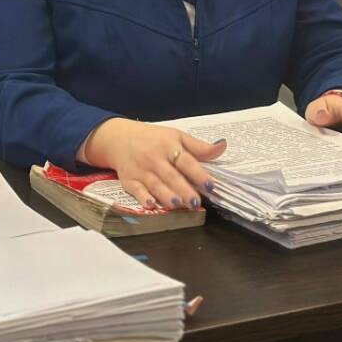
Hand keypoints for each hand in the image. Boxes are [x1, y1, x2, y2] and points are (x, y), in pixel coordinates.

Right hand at [83, 118, 225, 210]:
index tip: (210, 185)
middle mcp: (155, 158)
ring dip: (166, 196)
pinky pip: (136, 190)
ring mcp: (141, 170)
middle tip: (196, 202)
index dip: (198, 173)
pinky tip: (150, 205)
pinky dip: (143, 198)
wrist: (119, 138)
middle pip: (171, 176)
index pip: (186, 161)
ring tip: (178, 205)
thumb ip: (199, 147)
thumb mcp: (176, 136)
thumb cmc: (153, 138)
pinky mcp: (129, 180)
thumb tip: (222, 146)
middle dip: (183, 190)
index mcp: (169, 146)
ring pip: (155, 185)